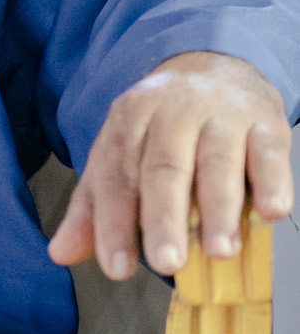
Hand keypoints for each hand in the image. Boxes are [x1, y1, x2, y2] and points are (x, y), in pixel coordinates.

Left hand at [47, 52, 292, 280]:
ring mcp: (222, 114)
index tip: (117, 267)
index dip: (114, 224)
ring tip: (219, 251)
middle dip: (164, 219)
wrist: (214, 66)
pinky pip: (269, 150)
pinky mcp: (265, 121)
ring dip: (220, 208)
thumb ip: (93, 208)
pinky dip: (273, 180)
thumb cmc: (161, 127)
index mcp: (129, 121)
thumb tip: (60, 253)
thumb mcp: (119, 157)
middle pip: (165, 168)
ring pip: (218, 160)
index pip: (117, 176)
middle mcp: (173, 113)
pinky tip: (271, 211)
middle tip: (166, 262)